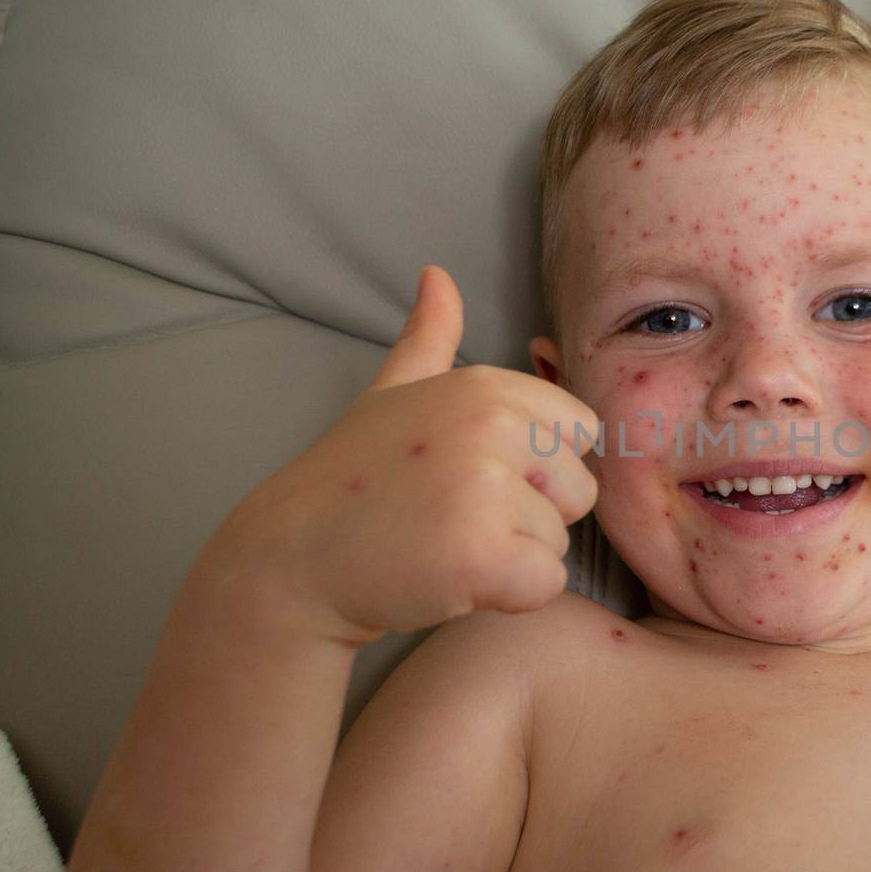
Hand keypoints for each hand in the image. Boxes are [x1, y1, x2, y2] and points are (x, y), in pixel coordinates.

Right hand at [216, 265, 598, 643]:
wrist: (290, 561)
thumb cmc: (351, 482)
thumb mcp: (390, 393)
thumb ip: (429, 338)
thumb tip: (437, 275)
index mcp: (487, 385)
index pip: (580, 431)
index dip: (537, 466)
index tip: (472, 476)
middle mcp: (495, 424)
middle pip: (579, 489)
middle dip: (531, 516)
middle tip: (454, 516)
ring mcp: (489, 487)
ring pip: (560, 540)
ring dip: (513, 558)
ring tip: (443, 544)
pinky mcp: (484, 553)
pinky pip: (544, 583)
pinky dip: (507, 596)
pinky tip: (449, 577)